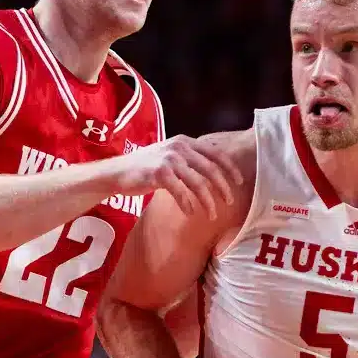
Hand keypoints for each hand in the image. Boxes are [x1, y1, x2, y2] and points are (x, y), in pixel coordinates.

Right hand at [115, 135, 243, 219]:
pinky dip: (188, 205)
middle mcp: (179, 147)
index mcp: (185, 142)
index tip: (240, 182)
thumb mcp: (170, 157)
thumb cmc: (146, 168)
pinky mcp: (159, 173)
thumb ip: (189, 159)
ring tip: (212, 215)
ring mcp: (169, 160)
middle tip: (229, 202)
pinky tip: (190, 213)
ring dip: (208, 202)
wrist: (117, 172)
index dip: (230, 168)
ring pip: (198, 183)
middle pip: (211, 169)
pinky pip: (181, 192)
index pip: (215, 153)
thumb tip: (214, 172)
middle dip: (223, 188)